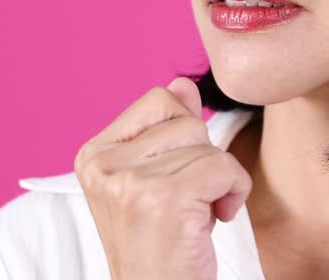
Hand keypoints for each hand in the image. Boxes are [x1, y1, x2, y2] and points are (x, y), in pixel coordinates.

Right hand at [74, 76, 252, 279]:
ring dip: (218, 182)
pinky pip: (225, 168)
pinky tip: (214, 221)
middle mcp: (103, 166)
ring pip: (209, 146)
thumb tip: (181, 83)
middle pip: (189, 122)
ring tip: (194, 216)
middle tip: (184, 204)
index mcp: (93, 154)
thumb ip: (166, 129)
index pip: (160, 100)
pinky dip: (235, 192)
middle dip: (202, 160)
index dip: (183, 136)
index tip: (173, 178)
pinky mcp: (164, 201)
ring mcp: (131, 183)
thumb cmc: (161, 245)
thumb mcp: (155, 181)